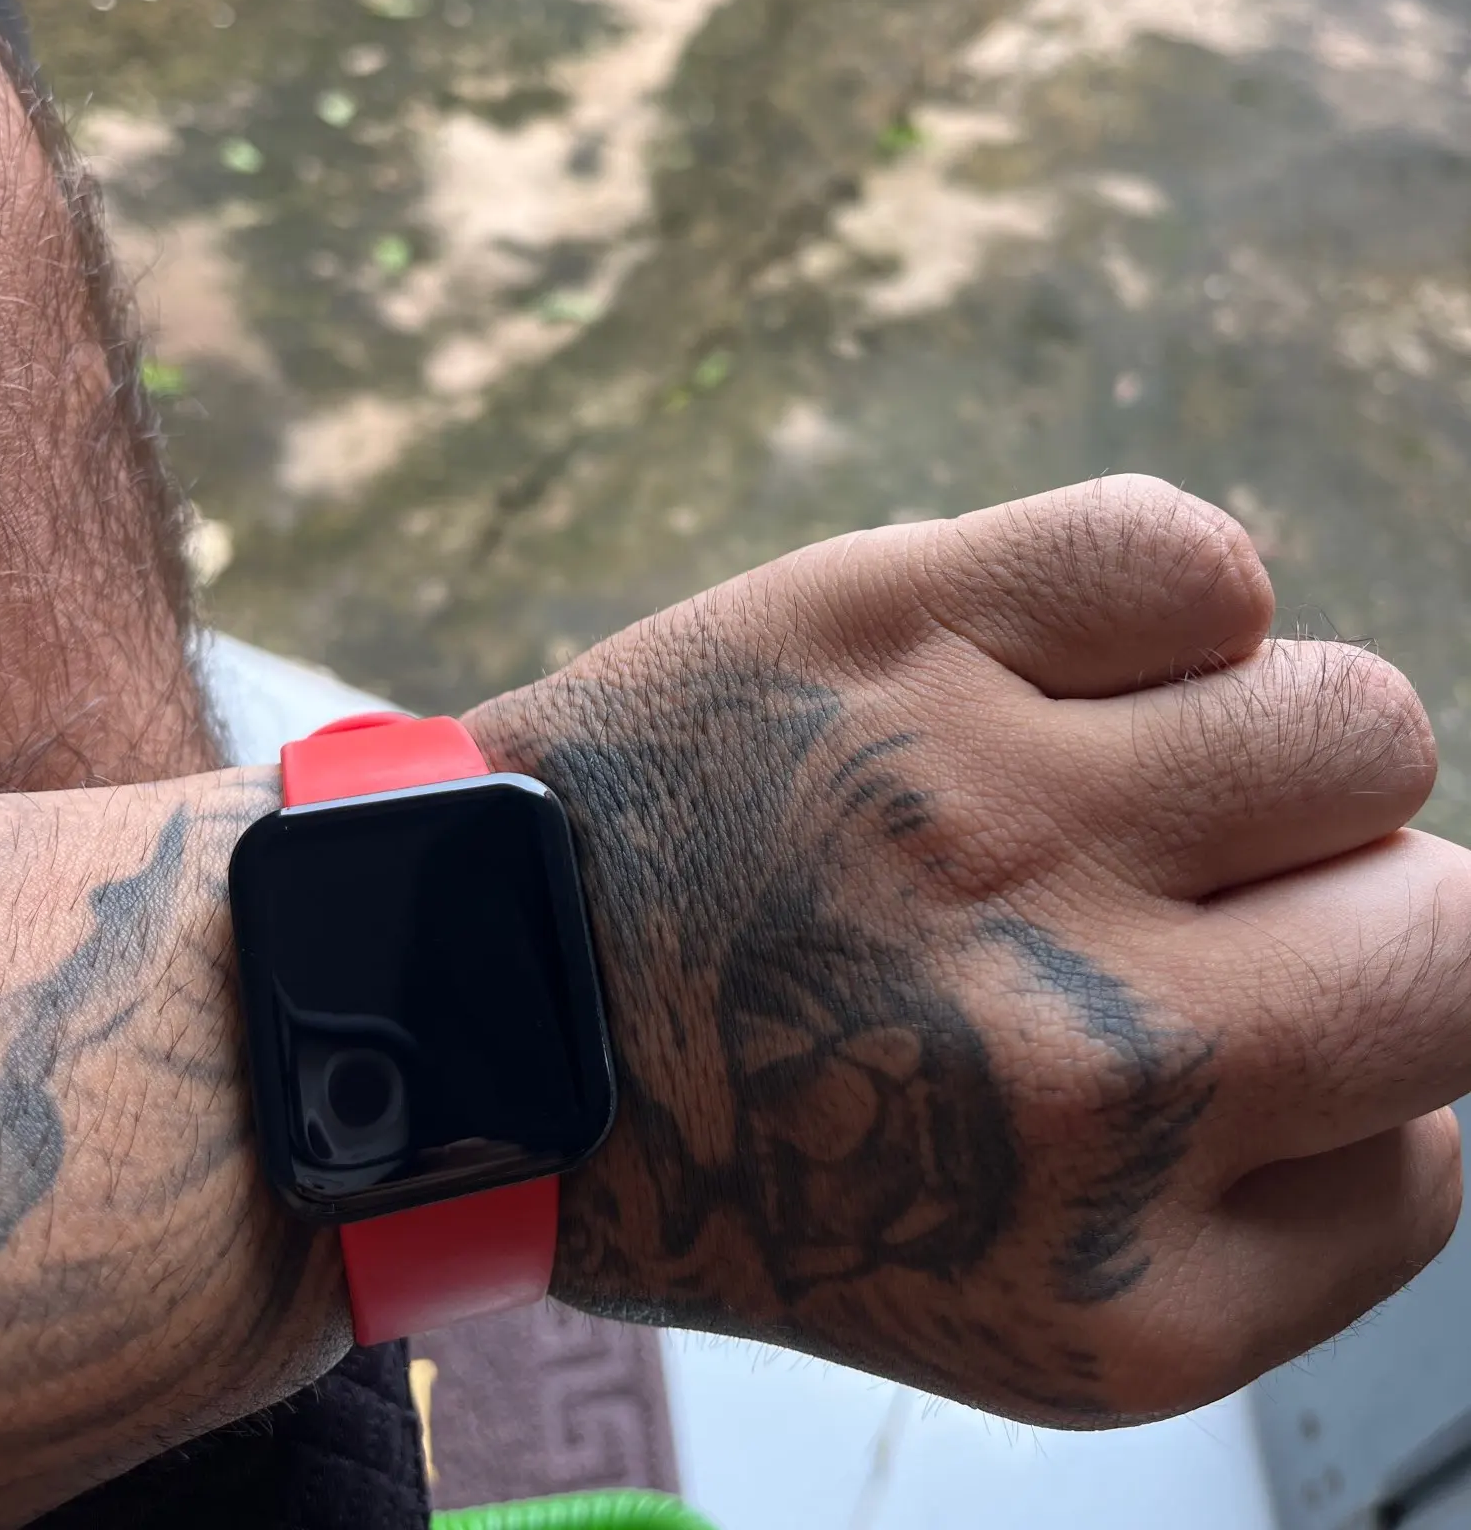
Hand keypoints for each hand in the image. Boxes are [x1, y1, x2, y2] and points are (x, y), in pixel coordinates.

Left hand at [469, 474, 1466, 1423]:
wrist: (483, 1000)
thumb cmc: (759, 1130)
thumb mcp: (1020, 1295)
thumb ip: (1259, 1194)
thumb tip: (1408, 991)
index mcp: (1127, 1289)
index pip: (1432, 1152)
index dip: (1344, 1064)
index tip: (1228, 1015)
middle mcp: (1099, 1068)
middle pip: (1455, 937)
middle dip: (1354, 906)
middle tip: (1185, 891)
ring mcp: (1001, 824)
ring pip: (1354, 727)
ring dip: (1263, 748)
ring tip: (1104, 769)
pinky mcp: (900, 629)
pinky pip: (1194, 561)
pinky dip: (1167, 600)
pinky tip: (1056, 664)